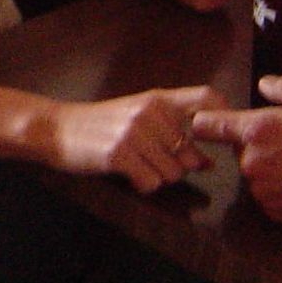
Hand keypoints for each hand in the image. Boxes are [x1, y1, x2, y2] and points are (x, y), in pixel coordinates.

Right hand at [46, 84, 219, 192]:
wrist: (58, 128)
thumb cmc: (102, 124)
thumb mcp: (139, 116)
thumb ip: (174, 132)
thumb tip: (209, 161)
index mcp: (158, 98)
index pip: (207, 98)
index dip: (223, 119)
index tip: (221, 142)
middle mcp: (149, 111)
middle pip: (192, 155)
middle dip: (177, 167)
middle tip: (151, 159)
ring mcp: (134, 132)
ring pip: (173, 173)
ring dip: (158, 177)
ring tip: (136, 163)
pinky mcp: (119, 153)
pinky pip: (151, 183)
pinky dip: (142, 185)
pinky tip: (127, 173)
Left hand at [189, 75, 281, 233]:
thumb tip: (265, 84)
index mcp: (257, 131)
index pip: (206, 125)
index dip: (209, 119)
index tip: (218, 119)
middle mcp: (252, 164)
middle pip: (238, 148)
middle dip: (257, 142)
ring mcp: (263, 192)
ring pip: (255, 171)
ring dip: (270, 165)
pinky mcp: (276, 214)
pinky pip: (268, 193)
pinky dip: (281, 187)